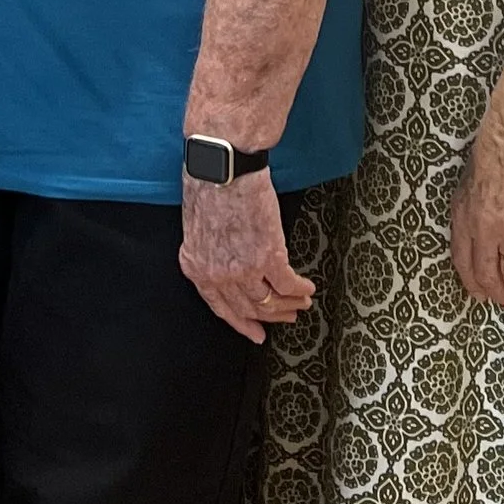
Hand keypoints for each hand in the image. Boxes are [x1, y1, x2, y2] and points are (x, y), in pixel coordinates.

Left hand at [180, 168, 312, 343]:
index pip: (220, 307)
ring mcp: (243, 270)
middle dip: (270, 316)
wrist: (222, 169)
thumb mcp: (196, 228)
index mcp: (197, 268)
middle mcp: (218, 275)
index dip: (241, 323)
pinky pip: (288, 284)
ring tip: (301, 303)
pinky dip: (300, 289)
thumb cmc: (207, 186)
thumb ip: (209, 251)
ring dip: (288, 304)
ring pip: (270, 300)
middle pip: (248, 307)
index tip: (256, 334)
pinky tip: (307, 288)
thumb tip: (226, 260)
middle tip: (287, 317)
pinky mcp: (268, 257)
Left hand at [451, 69, 503, 306]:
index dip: (473, 284)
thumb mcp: (470, 176)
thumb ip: (473, 205)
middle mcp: (483, 225)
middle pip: (489, 273)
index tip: (482, 297)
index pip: (462, 261)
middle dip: (501, 295)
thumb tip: (479, 227)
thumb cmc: (494, 143)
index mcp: (464, 213)